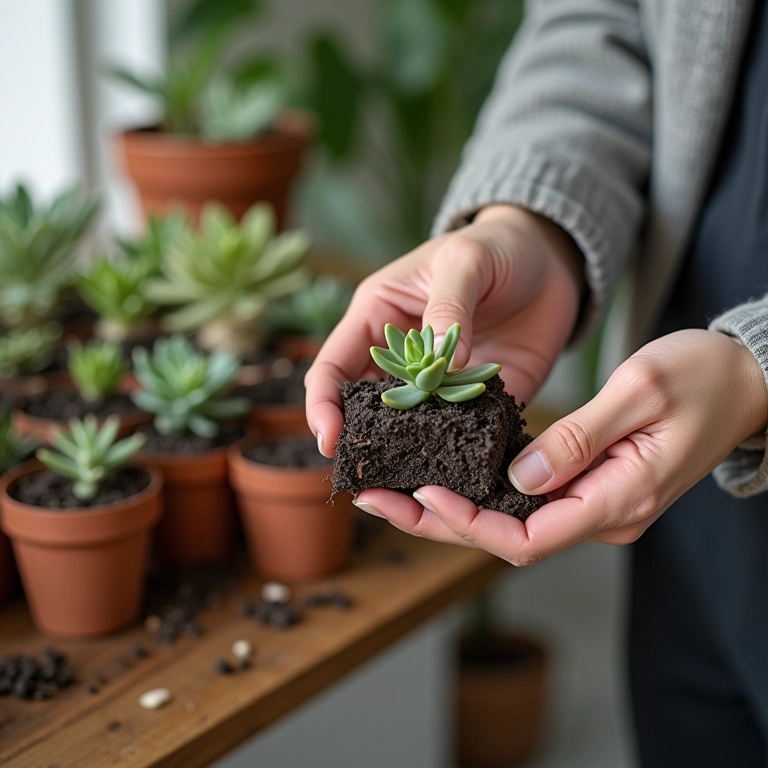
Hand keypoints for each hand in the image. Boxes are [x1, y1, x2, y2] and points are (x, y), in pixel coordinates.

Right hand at [305, 204, 583, 455]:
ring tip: (406, 486)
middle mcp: (400, 360)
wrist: (549, 261)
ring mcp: (437, 385)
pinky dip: (455, 453)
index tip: (330, 439)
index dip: (323, 404)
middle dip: (360, 441)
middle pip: (363, 409)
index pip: (332, 368)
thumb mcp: (466, 262)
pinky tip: (458, 473)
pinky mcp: (475, 400)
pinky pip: (459, 432)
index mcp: (377, 320)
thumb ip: (448, 307)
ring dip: (405, 455)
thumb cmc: (494, 247)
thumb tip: (441, 363)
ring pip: (408, 429)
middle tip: (363, 478)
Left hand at [355, 329, 767, 565]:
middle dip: (437, 522)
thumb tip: (519, 476)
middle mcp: (602, 514)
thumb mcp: (640, 392)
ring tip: (390, 487)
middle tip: (375, 496)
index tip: (423, 494)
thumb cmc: (702, 377)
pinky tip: (439, 471)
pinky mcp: (587, 485)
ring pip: (508, 521)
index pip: (528, 539)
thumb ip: (580, 437)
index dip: (469, 524)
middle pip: (505, 537)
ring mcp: (594, 504)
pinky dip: (477, 490)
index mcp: (617, 501)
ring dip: (449, 508)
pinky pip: (523, 500)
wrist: (744, 380)